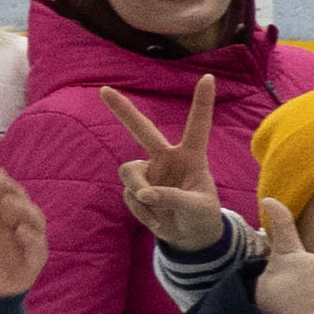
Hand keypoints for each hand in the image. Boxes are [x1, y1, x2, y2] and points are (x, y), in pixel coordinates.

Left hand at [0, 168, 47, 301]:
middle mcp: (6, 229)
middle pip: (18, 202)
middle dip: (11, 189)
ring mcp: (20, 246)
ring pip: (34, 220)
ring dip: (24, 209)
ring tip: (9, 203)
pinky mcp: (29, 264)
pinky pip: (38, 249)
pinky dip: (34, 239)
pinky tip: (21, 231)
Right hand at [97, 84, 236, 252]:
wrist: (190, 236)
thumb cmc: (202, 216)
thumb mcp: (197, 209)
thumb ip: (173, 199)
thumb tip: (145, 194)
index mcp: (192, 156)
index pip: (197, 125)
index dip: (202, 102)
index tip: (209, 77)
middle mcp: (167, 158)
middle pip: (142, 130)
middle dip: (123, 110)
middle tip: (104, 90)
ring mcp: (149, 172)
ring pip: (130, 173)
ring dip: (140, 192)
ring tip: (158, 210)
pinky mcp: (136, 188)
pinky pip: (130, 196)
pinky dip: (142, 212)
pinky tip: (157, 218)